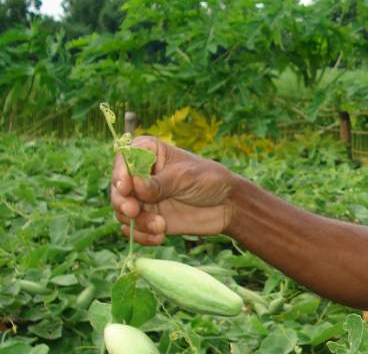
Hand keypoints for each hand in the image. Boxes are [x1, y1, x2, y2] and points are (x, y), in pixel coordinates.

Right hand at [110, 136, 238, 244]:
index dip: (120, 173)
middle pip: (117, 189)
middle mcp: (140, 175)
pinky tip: (159, 237)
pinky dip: (142, 236)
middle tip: (134, 211)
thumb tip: (134, 185)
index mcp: (149, 153)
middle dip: (122, 202)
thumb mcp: (185, 177)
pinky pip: (133, 230)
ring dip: (137, 222)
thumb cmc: (209, 180)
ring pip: (122, 212)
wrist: (227, 205)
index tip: (125, 187)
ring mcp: (142, 198)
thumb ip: (160, 183)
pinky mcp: (147, 218)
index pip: (124, 159)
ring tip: (160, 226)